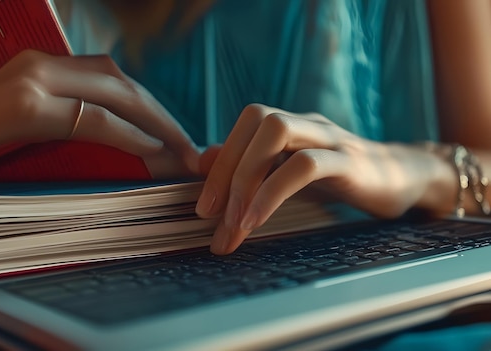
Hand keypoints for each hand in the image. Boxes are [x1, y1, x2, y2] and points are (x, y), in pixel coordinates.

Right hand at [0, 49, 199, 172]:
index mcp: (41, 64)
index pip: (109, 75)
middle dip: (159, 112)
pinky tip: (151, 148)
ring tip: (179, 149)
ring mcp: (33, 81)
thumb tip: (111, 139)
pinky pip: (91, 120)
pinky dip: (128, 134)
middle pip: (119, 80)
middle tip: (187, 142)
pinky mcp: (25, 106)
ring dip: (154, 122)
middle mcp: (40, 63)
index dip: (146, 101)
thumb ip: (61, 117)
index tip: (170, 128)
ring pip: (113, 94)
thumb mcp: (24, 120)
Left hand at [196, 104, 454, 254]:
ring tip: (234, 223)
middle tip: (208, 215)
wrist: (406, 180)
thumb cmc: (343, 178)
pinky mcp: (349, 162)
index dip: (218, 161)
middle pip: (257, 119)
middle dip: (226, 168)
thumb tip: (204, 161)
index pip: (246, 125)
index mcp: (292, 124)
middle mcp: (308, 122)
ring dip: (246, 179)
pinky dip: (272, 192)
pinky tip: (256, 220)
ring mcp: (330, 138)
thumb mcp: (290, 171)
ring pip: (277, 131)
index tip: (204, 206)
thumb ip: (253, 165)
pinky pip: (304, 165)